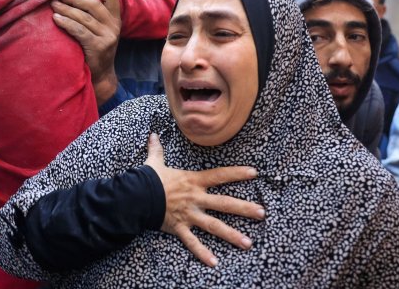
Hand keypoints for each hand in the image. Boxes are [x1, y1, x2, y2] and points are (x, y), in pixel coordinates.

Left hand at [52, 0, 121, 105]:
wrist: (101, 76)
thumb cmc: (95, 51)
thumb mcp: (100, 31)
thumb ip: (94, 16)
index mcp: (116, 19)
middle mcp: (114, 26)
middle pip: (93, 4)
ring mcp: (107, 37)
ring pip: (84, 17)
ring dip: (66, 9)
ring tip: (53, 5)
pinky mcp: (98, 47)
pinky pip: (79, 30)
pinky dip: (66, 22)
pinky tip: (56, 19)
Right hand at [144, 133, 264, 266]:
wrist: (136, 196)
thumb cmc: (147, 178)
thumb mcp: (154, 162)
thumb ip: (157, 150)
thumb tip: (153, 136)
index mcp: (193, 181)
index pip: (219, 175)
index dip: (237, 173)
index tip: (254, 173)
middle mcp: (196, 198)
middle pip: (224, 203)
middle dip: (244, 209)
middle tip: (262, 213)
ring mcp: (189, 214)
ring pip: (214, 225)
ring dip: (232, 235)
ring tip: (248, 243)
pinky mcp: (179, 227)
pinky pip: (192, 242)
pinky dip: (202, 253)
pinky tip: (214, 262)